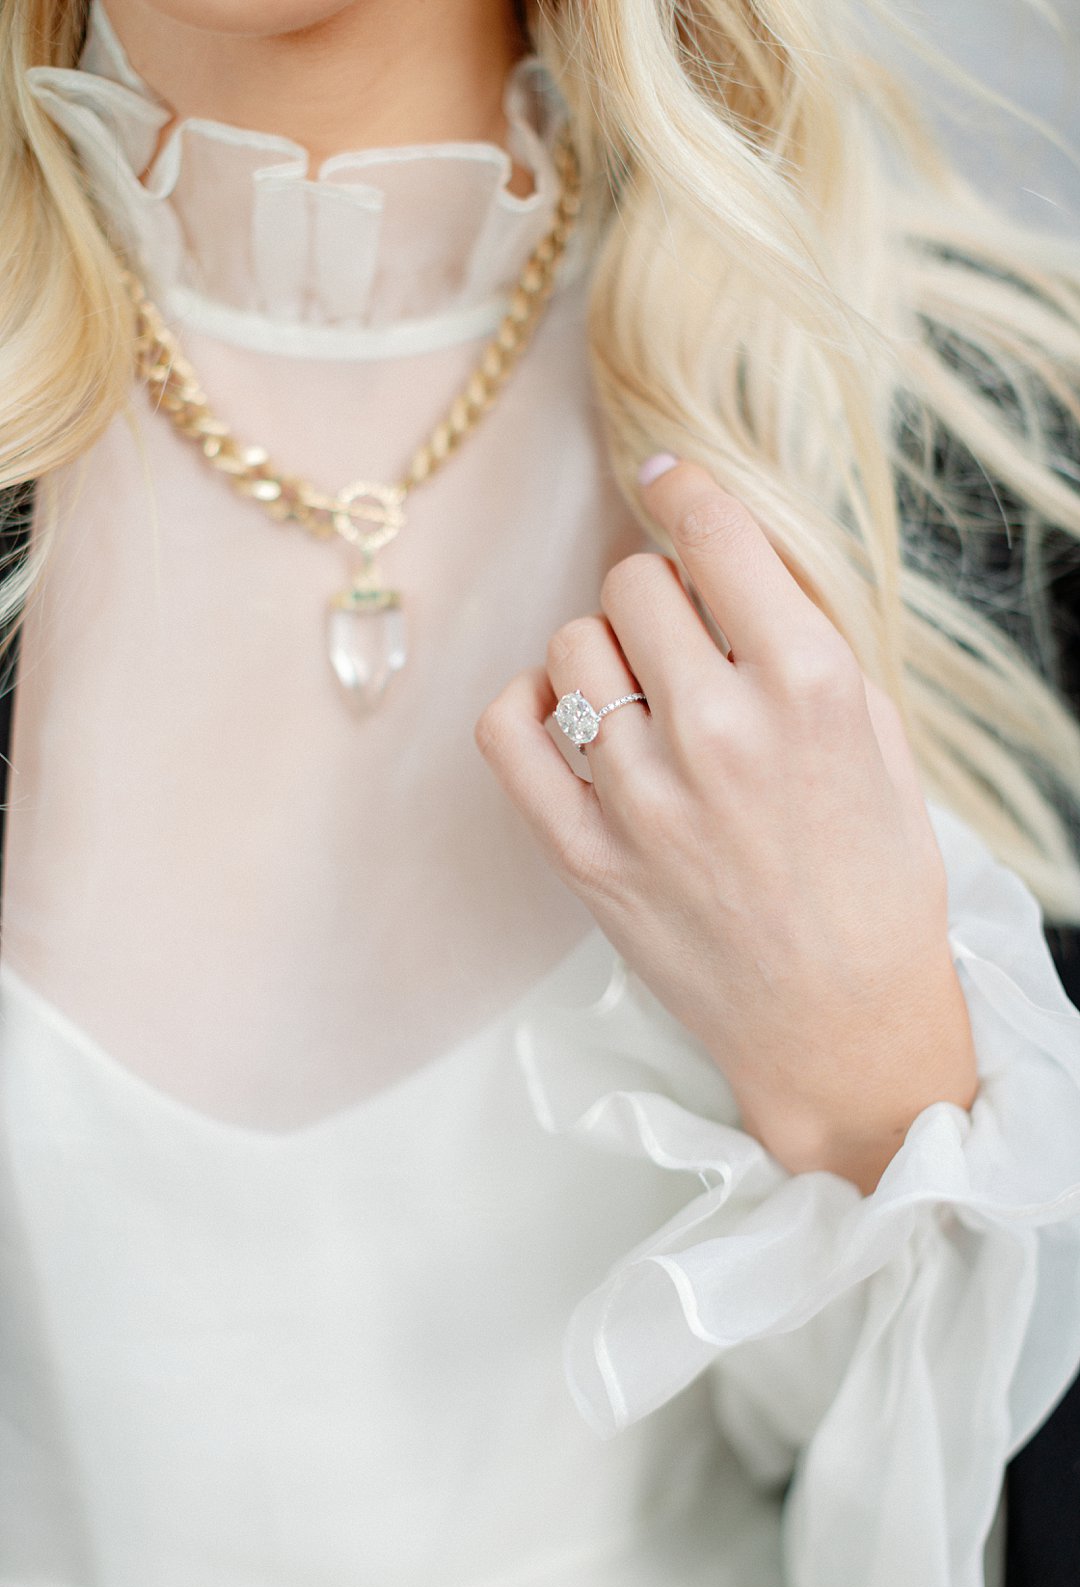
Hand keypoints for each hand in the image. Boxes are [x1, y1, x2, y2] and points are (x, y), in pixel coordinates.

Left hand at [475, 458, 978, 1193]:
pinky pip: (506, 730)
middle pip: (631, 582)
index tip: (666, 483)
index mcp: (811, 688)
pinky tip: (566, 717)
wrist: (841, 1024)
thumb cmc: (875, 881)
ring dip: (602, 651)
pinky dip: (528, 705)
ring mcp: (643, 797)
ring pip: (572, 646)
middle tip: (680, 635)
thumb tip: (724, 558)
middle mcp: (720, 732)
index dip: (683, 491)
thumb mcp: (879, 740)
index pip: (713, 534)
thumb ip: (806, 642)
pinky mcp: (585, 855)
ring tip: (639, 694)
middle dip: (655, 591)